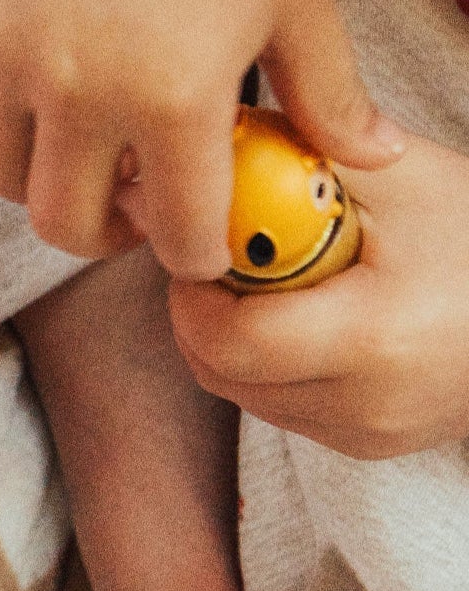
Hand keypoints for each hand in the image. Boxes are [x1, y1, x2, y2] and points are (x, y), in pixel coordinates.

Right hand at [0, 0, 402, 276]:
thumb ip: (328, 92)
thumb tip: (374, 158)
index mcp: (172, 98)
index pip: (178, 234)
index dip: (197, 253)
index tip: (207, 239)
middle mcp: (80, 96)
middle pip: (67, 228)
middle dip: (111, 238)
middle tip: (143, 209)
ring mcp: (16, 64)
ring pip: (8, 182)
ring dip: (50, 188)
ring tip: (93, 157)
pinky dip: (27, 119)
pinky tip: (74, 75)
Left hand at [170, 134, 468, 456]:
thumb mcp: (396, 175)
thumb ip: (298, 161)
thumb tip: (209, 144)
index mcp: (373, 339)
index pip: (225, 340)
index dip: (193, 289)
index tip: (203, 244)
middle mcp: (367, 405)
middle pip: (218, 371)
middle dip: (201, 310)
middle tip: (223, 255)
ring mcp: (368, 435)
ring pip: (239, 391)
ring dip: (228, 337)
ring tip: (268, 279)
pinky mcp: (368, 446)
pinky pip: (278, 406)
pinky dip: (265, 362)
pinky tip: (300, 314)